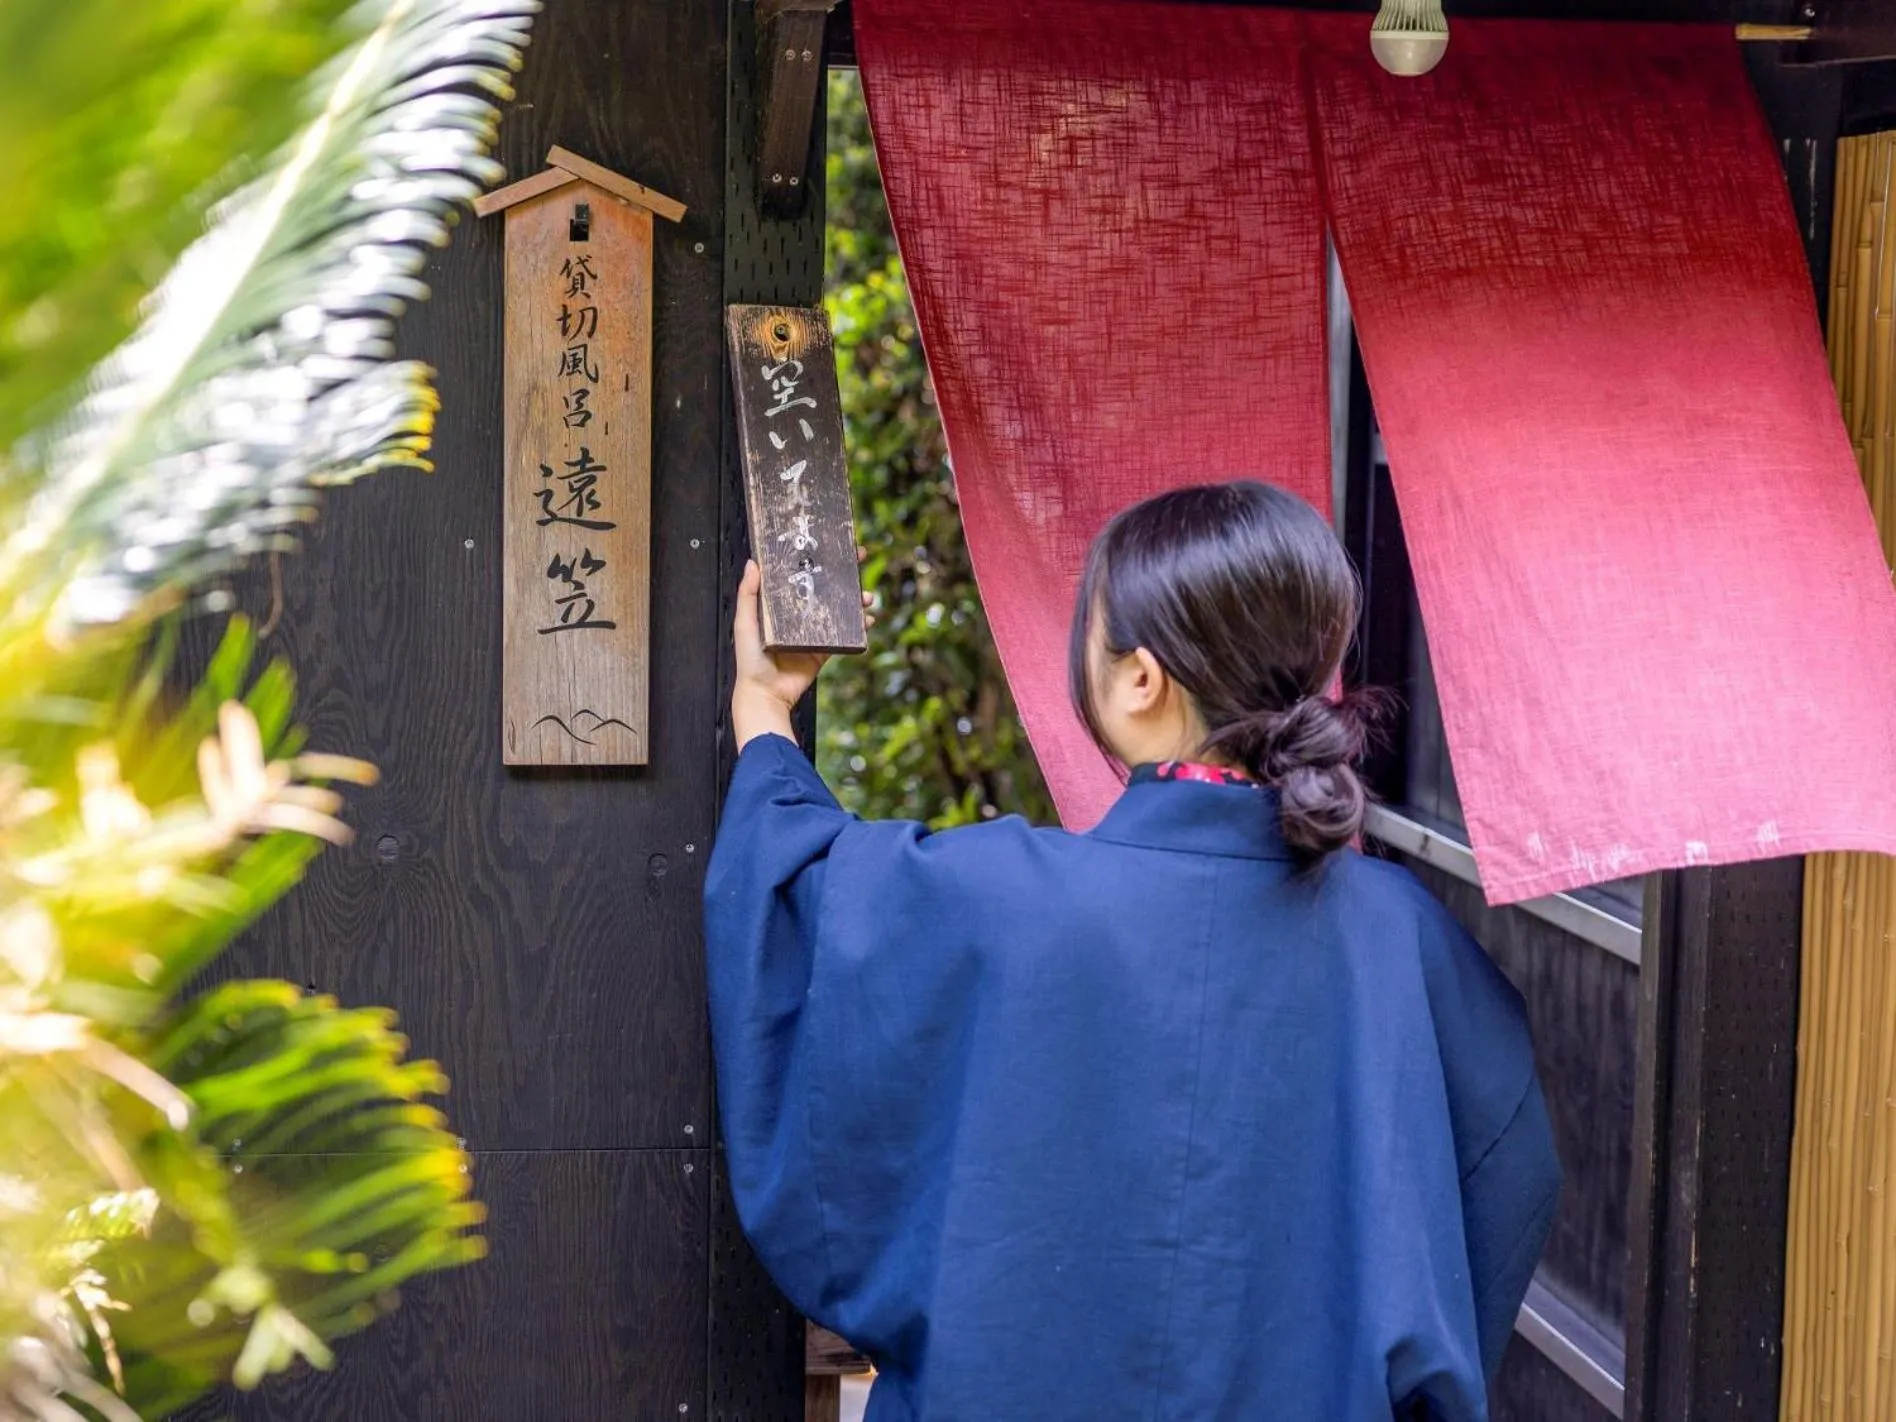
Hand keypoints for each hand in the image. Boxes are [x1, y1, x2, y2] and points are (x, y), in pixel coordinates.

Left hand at [731, 557, 876, 751]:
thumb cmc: (750, 661)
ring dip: (856, 601)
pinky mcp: (823, 651)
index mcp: (778, 607)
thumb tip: (752, 564)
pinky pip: (844, 636)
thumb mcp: (745, 623)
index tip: (832, 544)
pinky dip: (859, 628)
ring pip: (839, 611)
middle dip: (844, 575)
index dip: (816, 560)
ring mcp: (812, 633)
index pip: (800, 576)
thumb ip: (748, 595)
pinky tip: (867, 621)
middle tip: (858, 559)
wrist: (765, 695)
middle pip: (825, 589)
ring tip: (867, 596)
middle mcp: (797, 617)